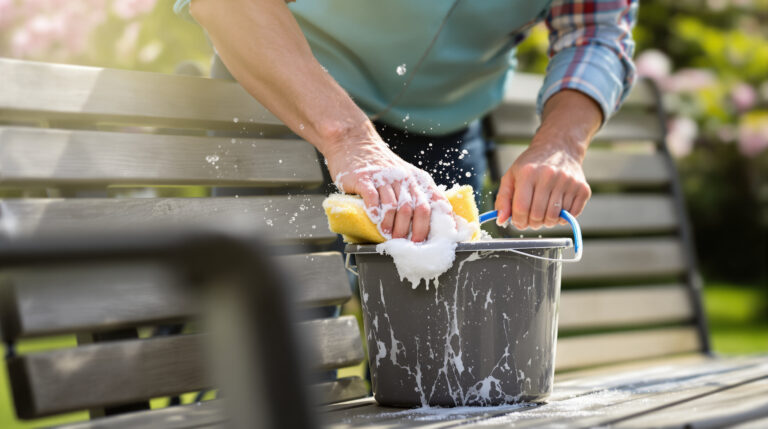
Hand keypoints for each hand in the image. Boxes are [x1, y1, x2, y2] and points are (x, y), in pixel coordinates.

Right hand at [324, 125, 446, 241]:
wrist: (355, 144)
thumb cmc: (382, 168)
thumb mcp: (406, 177)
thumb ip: (417, 196)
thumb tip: (428, 227)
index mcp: (418, 180)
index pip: (437, 203)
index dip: (438, 225)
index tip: (435, 242)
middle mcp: (404, 178)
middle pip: (416, 209)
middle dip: (414, 231)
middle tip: (407, 244)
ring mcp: (384, 178)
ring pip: (394, 207)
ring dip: (392, 225)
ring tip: (387, 235)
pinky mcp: (365, 179)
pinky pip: (373, 198)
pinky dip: (375, 212)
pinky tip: (374, 219)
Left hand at [494, 89, 600, 229]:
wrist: (559, 148)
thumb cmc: (532, 164)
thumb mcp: (512, 175)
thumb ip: (503, 198)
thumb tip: (501, 220)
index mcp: (528, 172)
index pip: (521, 208)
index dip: (518, 221)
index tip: (519, 222)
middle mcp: (549, 175)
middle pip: (537, 215)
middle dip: (532, 223)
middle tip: (531, 219)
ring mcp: (568, 182)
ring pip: (554, 217)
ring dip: (547, 222)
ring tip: (543, 213)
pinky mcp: (582, 188)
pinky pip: (571, 215)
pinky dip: (562, 218)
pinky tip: (557, 208)